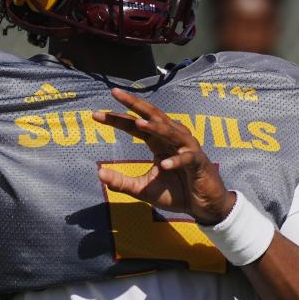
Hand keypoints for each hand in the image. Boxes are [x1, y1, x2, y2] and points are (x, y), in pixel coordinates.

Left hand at [92, 88, 235, 224]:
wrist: (203, 207)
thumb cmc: (175, 193)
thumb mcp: (143, 190)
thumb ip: (121, 182)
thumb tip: (98, 173)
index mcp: (157, 141)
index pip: (134, 125)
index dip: (116, 118)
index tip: (95, 115)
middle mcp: (172, 139)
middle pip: (151, 116)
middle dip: (134, 105)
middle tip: (115, 93)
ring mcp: (187, 149)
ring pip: (170, 132)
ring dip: (156, 127)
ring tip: (139, 124)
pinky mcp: (199, 163)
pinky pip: (187, 159)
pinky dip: (176, 161)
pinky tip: (164, 165)